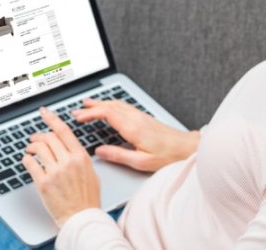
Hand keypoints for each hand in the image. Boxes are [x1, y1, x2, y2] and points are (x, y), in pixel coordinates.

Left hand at [23, 107, 100, 227]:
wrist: (81, 217)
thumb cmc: (87, 198)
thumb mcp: (91, 173)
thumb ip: (80, 158)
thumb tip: (69, 148)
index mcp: (81, 157)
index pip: (64, 131)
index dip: (52, 119)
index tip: (45, 112)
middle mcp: (68, 162)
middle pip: (49, 137)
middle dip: (39, 135)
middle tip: (34, 138)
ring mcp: (55, 172)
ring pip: (38, 148)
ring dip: (31, 146)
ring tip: (30, 149)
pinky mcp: (43, 183)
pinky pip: (30, 164)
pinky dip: (27, 159)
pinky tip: (28, 161)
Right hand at [72, 98, 199, 171]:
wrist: (187, 148)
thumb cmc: (168, 156)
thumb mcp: (141, 162)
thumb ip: (119, 155)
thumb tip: (100, 152)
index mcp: (133, 128)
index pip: (107, 113)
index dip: (90, 113)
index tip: (78, 117)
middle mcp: (136, 119)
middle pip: (110, 106)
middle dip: (92, 106)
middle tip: (77, 109)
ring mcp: (141, 116)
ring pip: (117, 104)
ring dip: (102, 103)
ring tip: (89, 103)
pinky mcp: (145, 118)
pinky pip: (124, 106)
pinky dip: (112, 105)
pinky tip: (110, 107)